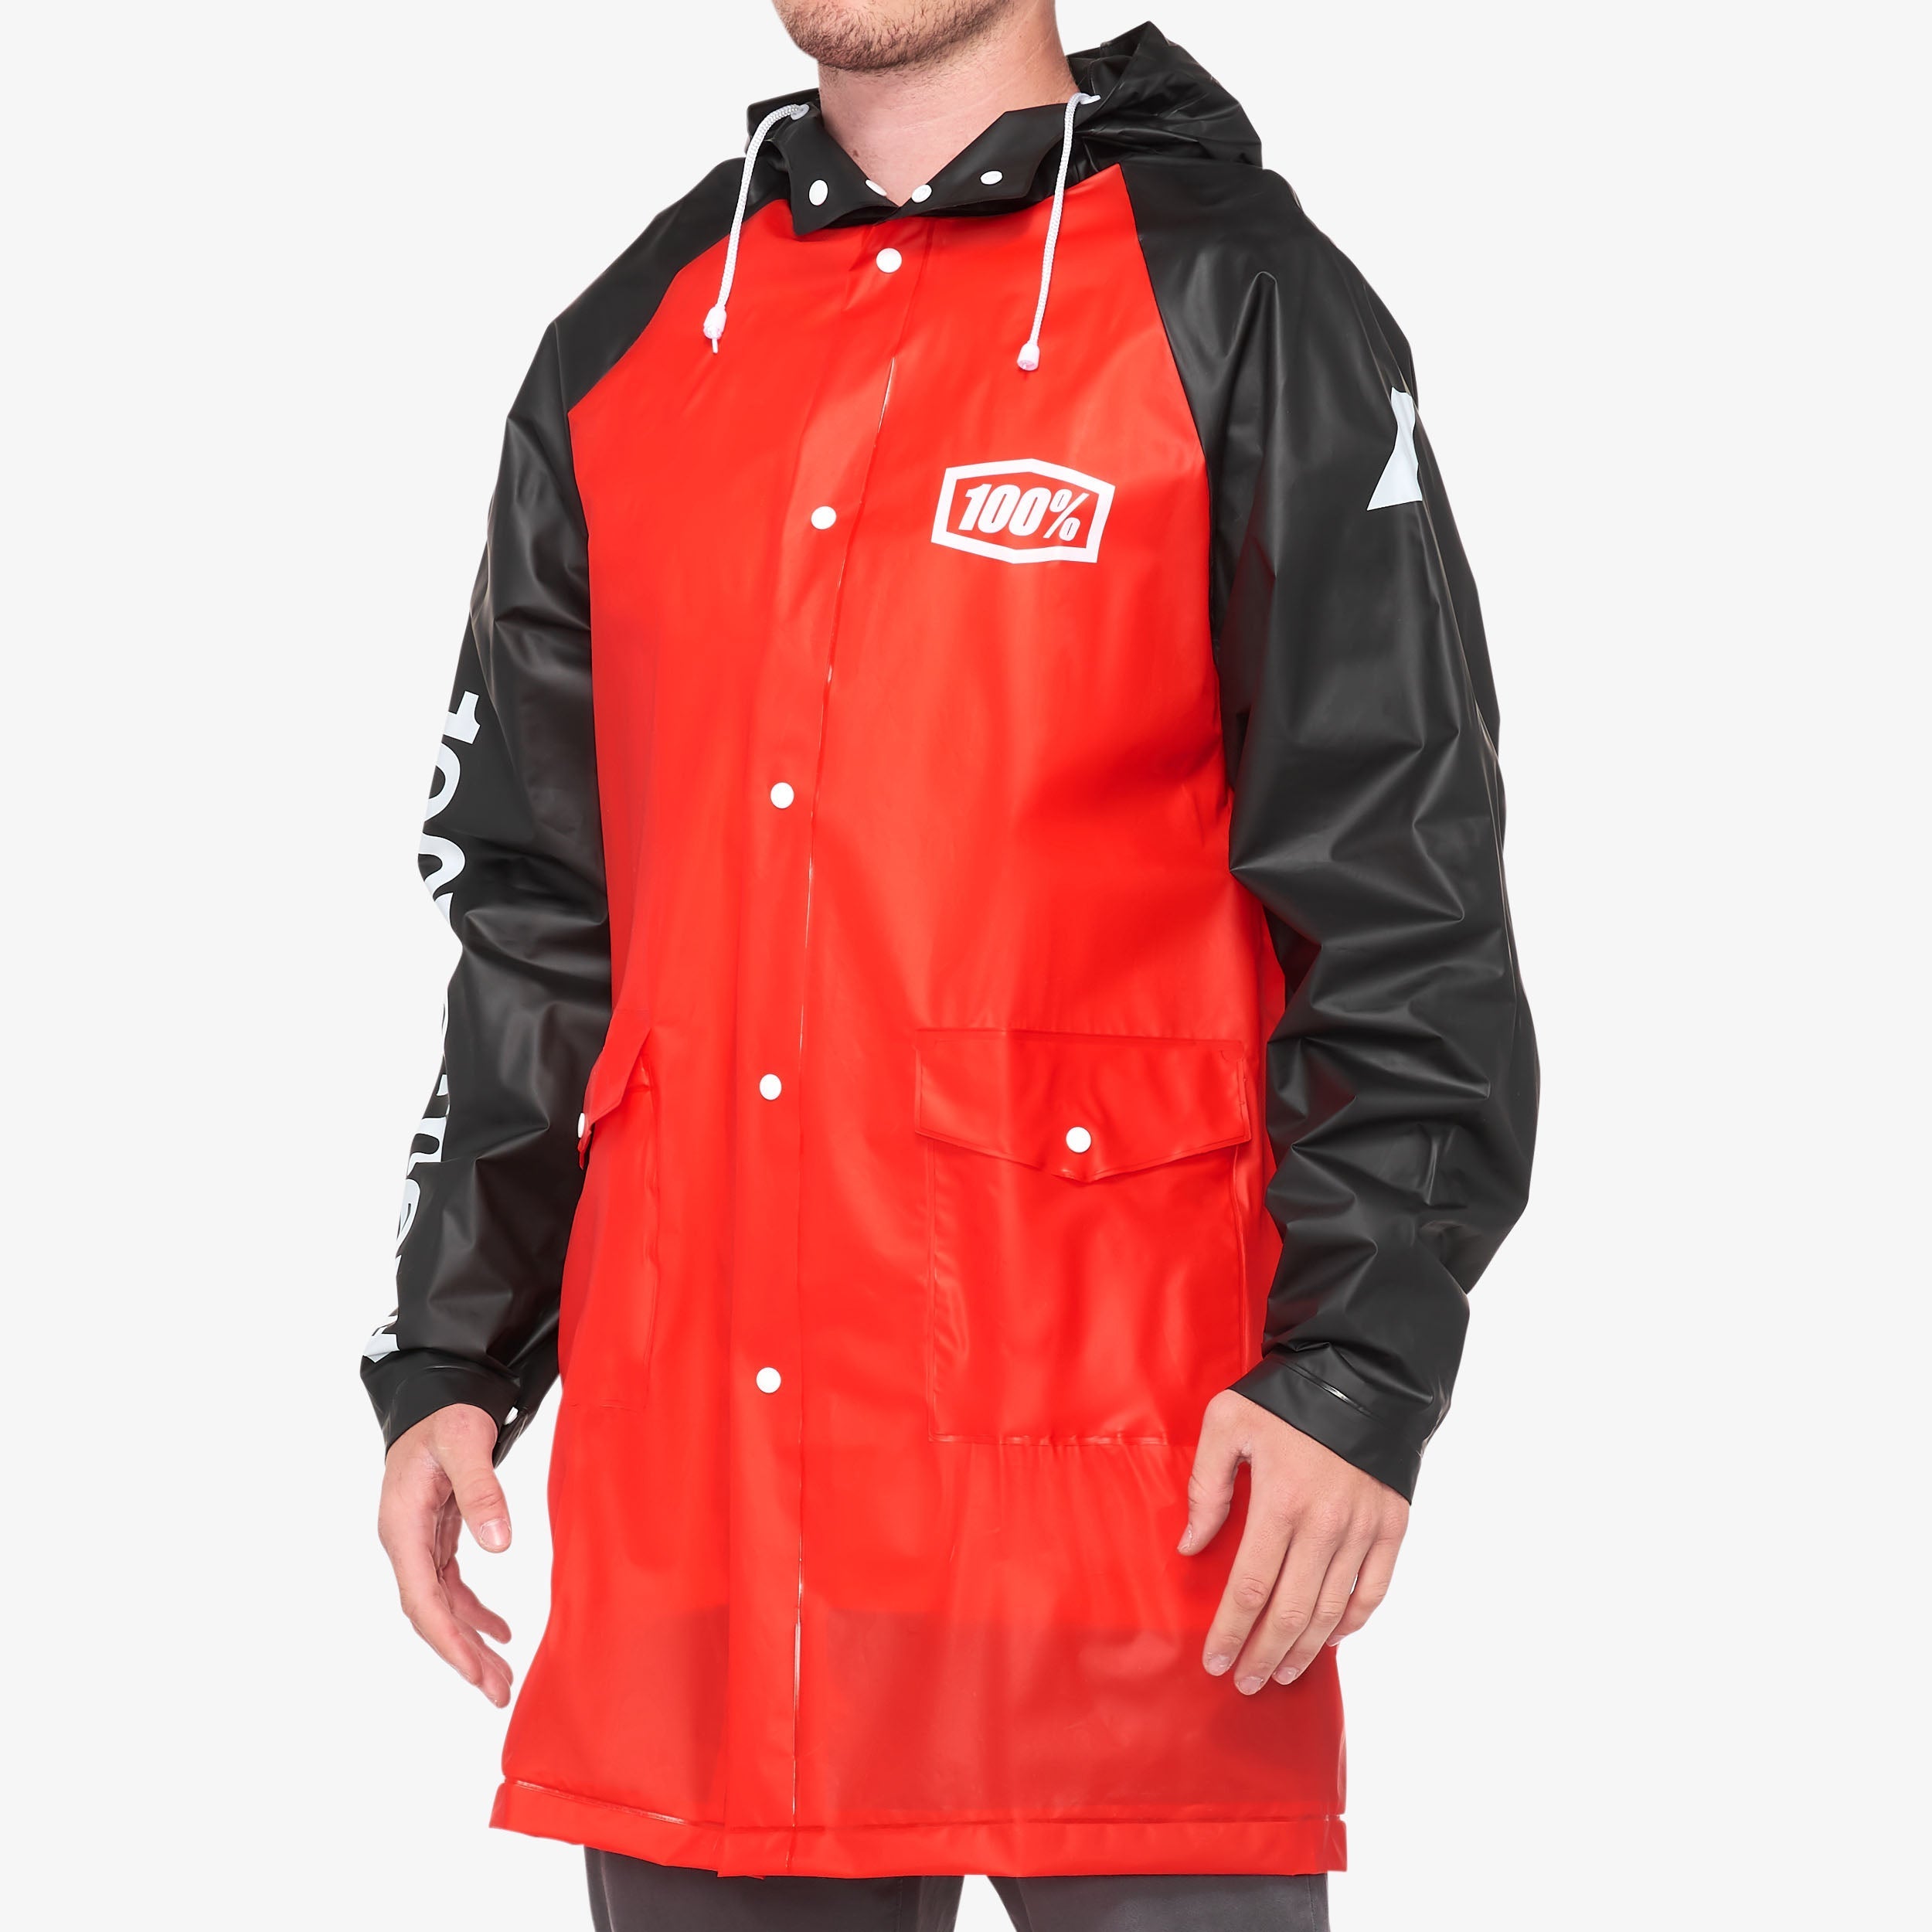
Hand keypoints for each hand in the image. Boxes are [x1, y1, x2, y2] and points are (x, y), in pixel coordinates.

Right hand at [377, 1403, 514, 1706]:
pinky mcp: (434, 1537)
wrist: (435, 1395)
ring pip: (440, 1606)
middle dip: (461, 1656)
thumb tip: (500, 1545)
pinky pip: (450, 1586)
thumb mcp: (464, 1442)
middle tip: (497, 1693)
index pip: (421, 1599)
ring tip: (501, 1677)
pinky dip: (473, 1611)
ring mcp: (417, 1542)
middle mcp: (403, 1541)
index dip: (447, 1640)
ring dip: (468, 1641)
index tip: (474, 1674)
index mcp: (402, 1526)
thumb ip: (482, 1490)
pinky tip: (499, 1631)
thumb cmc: (447, 1415)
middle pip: (429, 1613)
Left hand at [1181, 1389, 1408, 1693]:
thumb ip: (1206, 1486)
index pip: (1249, 1588)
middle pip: (1290, 1611)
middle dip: (1264, 1655)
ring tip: (1282, 1673)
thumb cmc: (1285, 1398)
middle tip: (1245, 1682)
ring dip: (1304, 1649)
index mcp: (1280, 1502)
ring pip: (1332, 1610)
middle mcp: (1326, 1524)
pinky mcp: (1393, 1525)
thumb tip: (1191, 1546)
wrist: (1361, 1374)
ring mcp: (1364, 1528)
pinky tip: (1330, 1640)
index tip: (1215, 1660)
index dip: (1230, 1631)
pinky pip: (1374, 1589)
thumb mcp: (1227, 1423)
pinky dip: (1352, 1621)